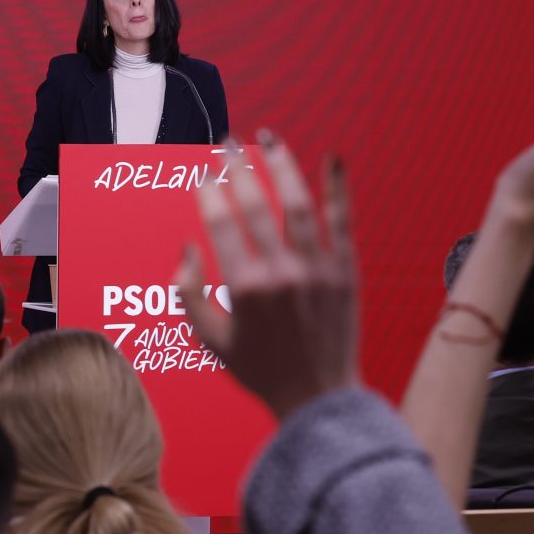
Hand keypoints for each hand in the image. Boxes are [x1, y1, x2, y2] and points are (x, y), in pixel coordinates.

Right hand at [179, 134, 358, 418]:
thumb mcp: (210, 340)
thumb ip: (189, 293)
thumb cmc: (261, 371)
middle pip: (255, 205)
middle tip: (227, 143)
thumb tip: (187, 249)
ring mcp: (317, 269)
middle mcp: (281, 273)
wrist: (319, 395)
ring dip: (282, 164)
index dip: (209, 193)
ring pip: (297, 203)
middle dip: (238, 167)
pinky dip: (337, 186)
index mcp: (244, 289)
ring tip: (268, 139)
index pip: (221, 224)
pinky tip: (332, 157)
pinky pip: (342, 220)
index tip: (203, 174)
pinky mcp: (346, 270)